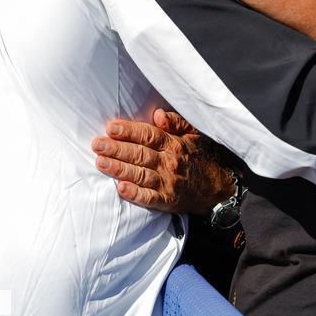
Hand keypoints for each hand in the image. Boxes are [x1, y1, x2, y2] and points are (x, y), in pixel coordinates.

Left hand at [92, 109, 235, 214]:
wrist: (217, 186)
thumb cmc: (200, 156)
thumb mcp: (194, 133)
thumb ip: (176, 121)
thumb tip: (157, 114)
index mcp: (174, 143)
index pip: (148, 135)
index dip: (129, 131)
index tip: (111, 128)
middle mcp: (170, 162)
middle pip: (140, 154)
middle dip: (117, 148)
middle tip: (97, 144)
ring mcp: (168, 182)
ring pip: (140, 174)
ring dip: (120, 168)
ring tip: (100, 162)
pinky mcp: (167, 201)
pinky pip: (149, 198)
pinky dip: (135, 194)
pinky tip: (121, 189)